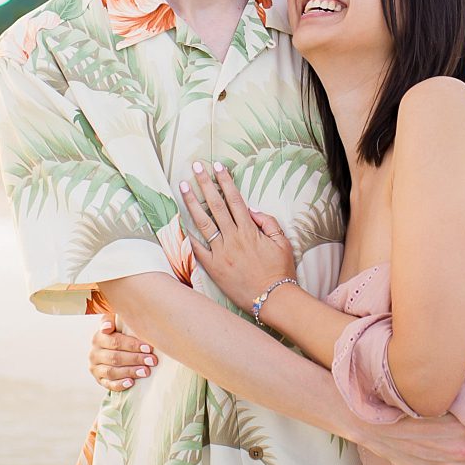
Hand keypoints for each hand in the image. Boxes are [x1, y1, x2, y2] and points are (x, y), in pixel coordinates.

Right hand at [88, 313, 158, 391]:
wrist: (109, 346)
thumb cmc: (119, 332)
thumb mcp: (115, 322)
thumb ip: (111, 319)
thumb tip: (107, 327)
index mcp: (98, 338)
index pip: (115, 341)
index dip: (132, 345)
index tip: (148, 347)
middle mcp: (94, 353)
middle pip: (115, 357)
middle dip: (135, 359)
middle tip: (152, 360)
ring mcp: (96, 368)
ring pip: (112, 372)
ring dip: (130, 372)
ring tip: (146, 371)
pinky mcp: (99, 380)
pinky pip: (108, 384)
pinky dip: (120, 384)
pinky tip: (131, 382)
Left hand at [183, 161, 296, 312]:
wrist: (272, 298)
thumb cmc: (280, 270)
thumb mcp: (282, 242)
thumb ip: (268, 222)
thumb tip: (252, 210)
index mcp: (250, 230)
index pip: (234, 199)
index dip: (225, 181)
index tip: (217, 167)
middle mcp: (233, 238)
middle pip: (216, 205)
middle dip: (205, 184)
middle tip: (196, 167)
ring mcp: (221, 253)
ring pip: (203, 223)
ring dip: (192, 203)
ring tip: (183, 187)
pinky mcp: (214, 268)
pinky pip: (198, 249)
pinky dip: (189, 236)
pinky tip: (181, 221)